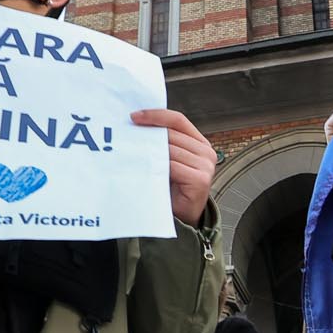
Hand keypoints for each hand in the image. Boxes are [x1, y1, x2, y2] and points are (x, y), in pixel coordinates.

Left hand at [129, 108, 216, 224]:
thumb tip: (138, 124)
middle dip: (147, 133)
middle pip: (172, 134)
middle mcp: (206, 152)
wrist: (181, 217)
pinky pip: (172, 166)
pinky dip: (155, 166)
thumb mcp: (169, 160)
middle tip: (125, 133)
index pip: (178, 120)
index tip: (134, 116)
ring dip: (149, 150)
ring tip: (130, 151)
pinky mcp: (200, 180)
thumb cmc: (172, 189)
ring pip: (170, 149)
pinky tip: (142, 168)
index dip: (156, 115)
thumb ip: (163, 143)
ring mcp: (205, 166)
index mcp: (199, 143)